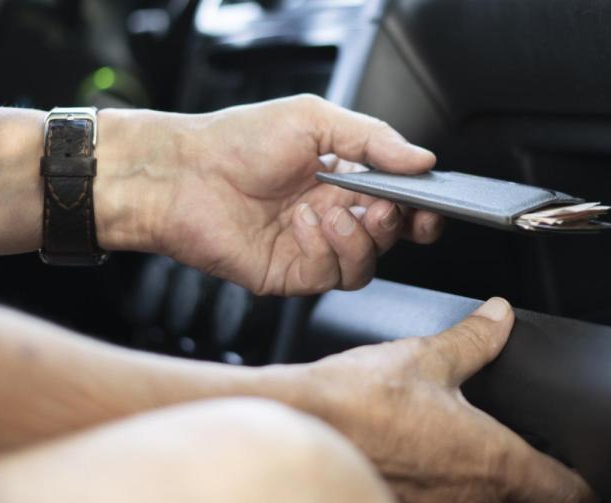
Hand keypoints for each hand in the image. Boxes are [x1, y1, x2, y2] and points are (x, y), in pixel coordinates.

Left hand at [95, 95, 442, 295]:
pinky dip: (323, 250)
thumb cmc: (236, 141)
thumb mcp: (314, 119)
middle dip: (397, 226)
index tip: (429, 205)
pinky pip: (330, 276)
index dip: (420, 210)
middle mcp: (333, 219)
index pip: (399, 205)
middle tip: (386, 207)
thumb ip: (374, 138)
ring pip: (366, 266)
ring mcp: (313, 250)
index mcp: (344, 181)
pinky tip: (302, 224)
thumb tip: (422, 159)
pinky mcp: (291, 275)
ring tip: (332, 213)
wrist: (181, 174)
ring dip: (359, 240)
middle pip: (390, 240)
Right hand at [264, 297, 598, 502]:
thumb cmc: (358, 402)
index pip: (567, 494)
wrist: (296, 431)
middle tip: (547, 456)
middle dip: (548, 488)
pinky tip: (446, 466)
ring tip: (498, 459)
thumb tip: (499, 317)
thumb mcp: (428, 358)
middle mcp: (473, 502)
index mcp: (493, 461)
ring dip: (507, 496)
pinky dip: (466, 499)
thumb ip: (474, 338)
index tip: (591, 471)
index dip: (587, 483)